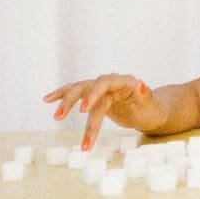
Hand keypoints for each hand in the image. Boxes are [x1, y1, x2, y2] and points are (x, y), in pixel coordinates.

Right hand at [42, 73, 166, 150]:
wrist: (151, 111)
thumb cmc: (152, 109)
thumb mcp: (150, 104)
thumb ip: (144, 94)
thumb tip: (140, 84)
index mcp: (123, 81)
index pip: (104, 83)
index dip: (92, 94)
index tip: (83, 110)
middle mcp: (110, 82)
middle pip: (87, 87)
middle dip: (72, 101)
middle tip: (60, 117)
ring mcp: (101, 88)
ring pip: (79, 90)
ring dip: (65, 102)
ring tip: (55, 116)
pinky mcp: (95, 96)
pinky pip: (77, 94)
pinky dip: (62, 95)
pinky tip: (47, 100)